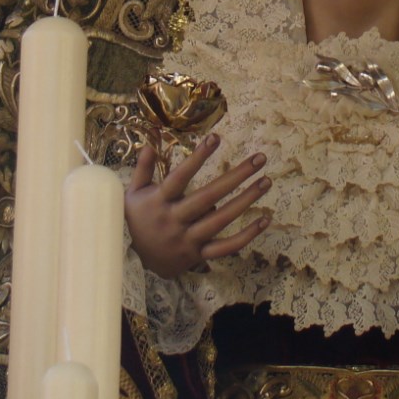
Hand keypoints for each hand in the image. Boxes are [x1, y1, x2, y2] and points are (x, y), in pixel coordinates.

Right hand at [125, 135, 270, 279]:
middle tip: (259, 159)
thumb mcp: (132, 193)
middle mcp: (175, 219)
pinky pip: (226, 247)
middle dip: (236, 176)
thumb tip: (149, 144)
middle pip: (208, 196)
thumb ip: (142, 169)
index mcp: (159, 201)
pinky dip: (247, 236)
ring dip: (246, 200)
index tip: (216, 137)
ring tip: (266, 181)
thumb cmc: (136, 220)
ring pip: (221, 220)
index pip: (180, 176)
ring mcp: (188, 239)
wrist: (133, 261)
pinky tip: (264, 220)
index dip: (197, 157)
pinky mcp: (199, 254)